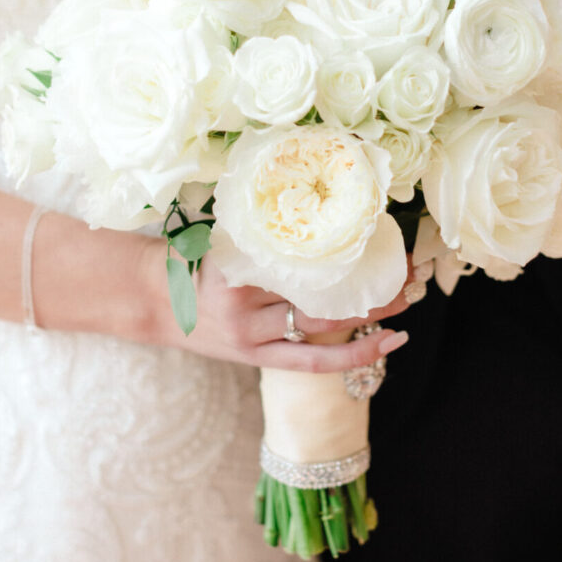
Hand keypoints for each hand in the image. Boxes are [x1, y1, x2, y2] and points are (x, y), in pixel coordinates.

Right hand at [145, 240, 414, 373]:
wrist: (152, 298)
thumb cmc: (192, 255)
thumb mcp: (223, 233)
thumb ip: (264, 226)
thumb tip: (319, 199)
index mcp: (237, 263)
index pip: (304, 254)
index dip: (347, 247)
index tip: (382, 233)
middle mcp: (245, 302)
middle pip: (321, 292)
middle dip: (370, 281)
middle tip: (409, 266)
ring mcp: (251, 334)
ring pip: (321, 324)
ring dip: (370, 312)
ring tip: (407, 297)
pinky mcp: (257, 358)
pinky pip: (313, 361)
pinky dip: (354, 354)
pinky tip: (388, 342)